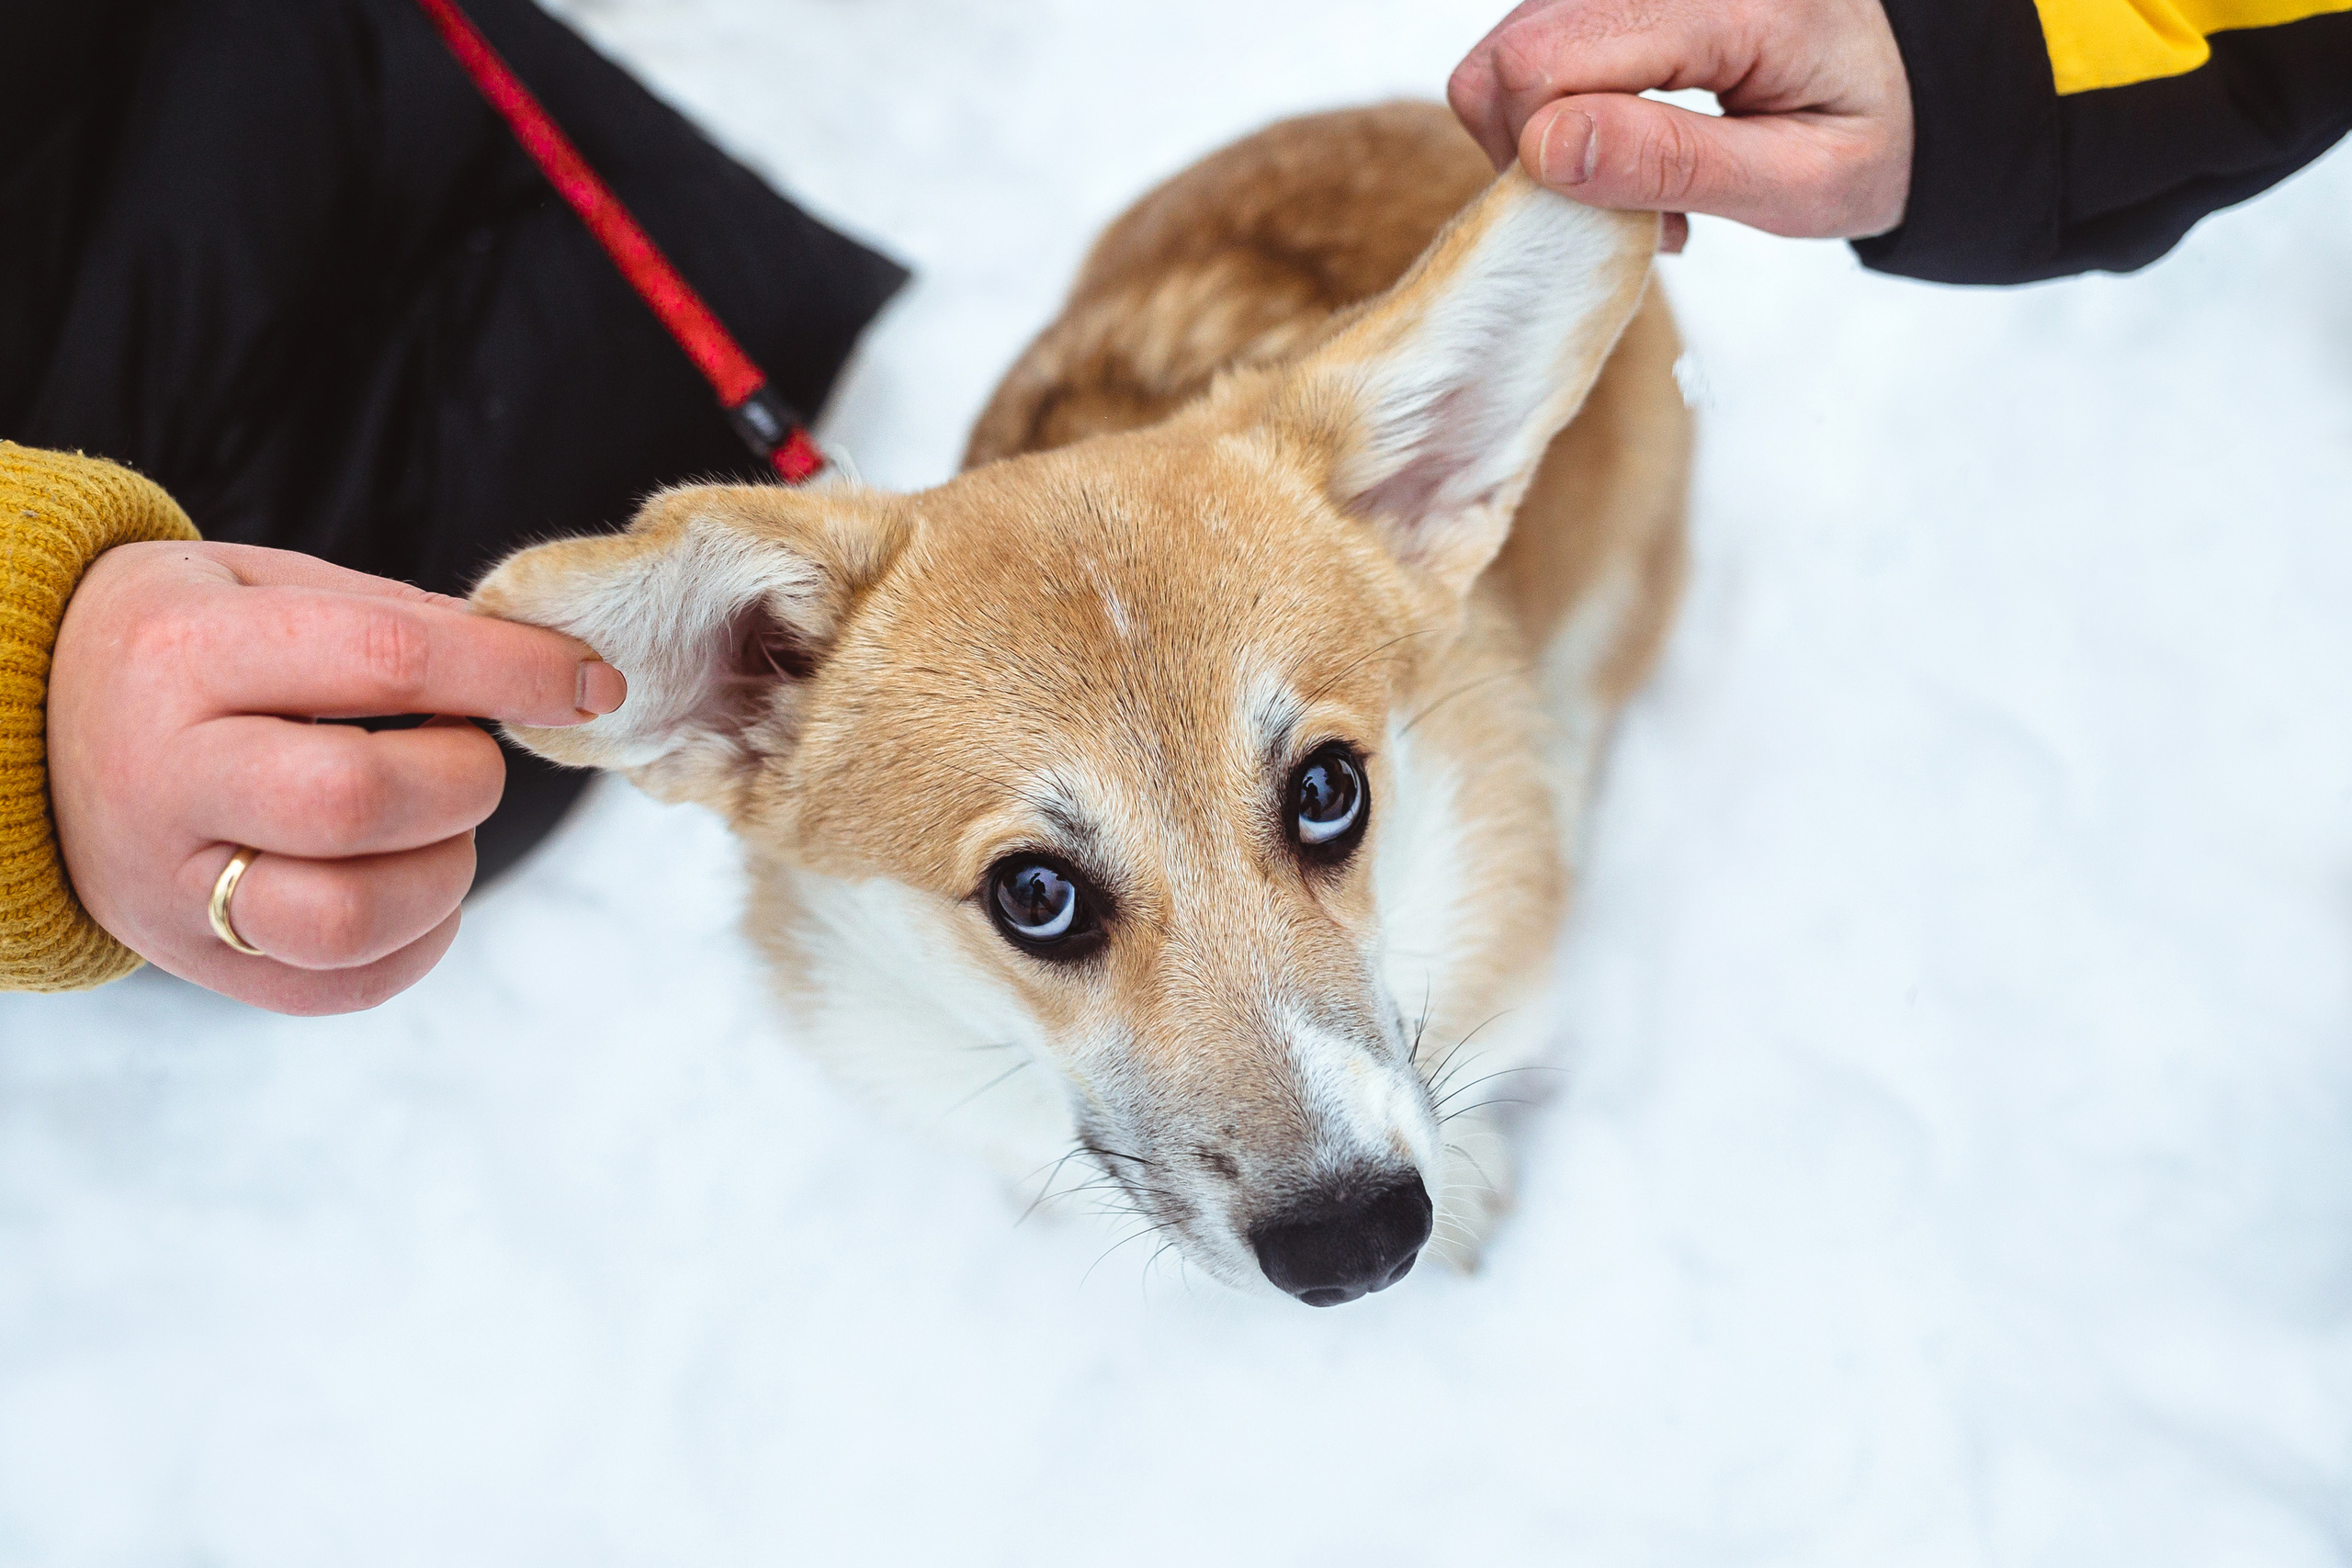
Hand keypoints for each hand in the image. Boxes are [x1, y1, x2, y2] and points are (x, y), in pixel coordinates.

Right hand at [47, 542, 624, 1014]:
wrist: (24, 728)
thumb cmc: (179, 644)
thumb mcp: (257, 584)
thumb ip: (393, 618)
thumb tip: (545, 665)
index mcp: (183, 653)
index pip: (384, 661)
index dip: (511, 673)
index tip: (591, 681)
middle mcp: (165, 775)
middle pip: (360, 801)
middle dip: (465, 781)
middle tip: (471, 756)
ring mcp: (168, 884)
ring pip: (348, 916)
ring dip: (445, 872)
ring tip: (441, 827)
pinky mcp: (194, 961)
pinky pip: (338, 985)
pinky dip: (417, 942)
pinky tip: (415, 883)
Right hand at [1449, 0, 1913, 251]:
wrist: (1907, 76)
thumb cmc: (1870, 131)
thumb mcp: (1802, 179)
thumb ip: (1675, 163)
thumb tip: (1545, 148)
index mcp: (1726, 4)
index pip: (1547, 62)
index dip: (1546, 161)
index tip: (1632, 220)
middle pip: (1509, 55)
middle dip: (1538, 158)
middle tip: (1631, 210)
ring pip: (1506, 56)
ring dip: (1546, 143)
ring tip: (1638, 183)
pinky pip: (1535, 52)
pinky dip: (1558, 120)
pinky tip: (1629, 146)